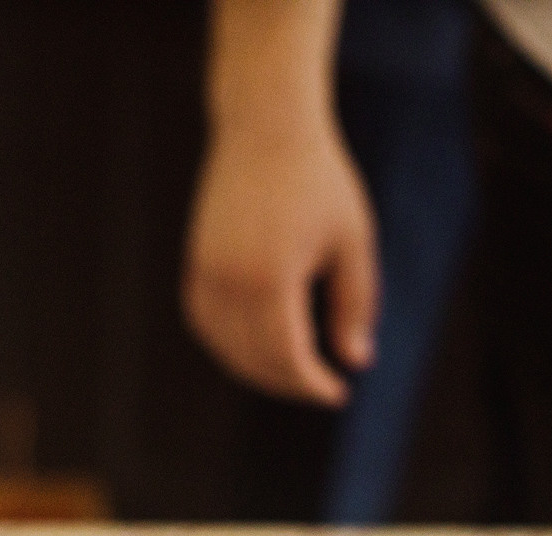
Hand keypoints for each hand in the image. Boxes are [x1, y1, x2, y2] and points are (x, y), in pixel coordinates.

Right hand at [184, 119, 376, 404]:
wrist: (266, 125)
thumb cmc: (319, 179)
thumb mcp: (352, 242)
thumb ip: (356, 305)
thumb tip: (355, 361)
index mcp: (271, 278)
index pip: (287, 357)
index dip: (313, 384)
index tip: (338, 393)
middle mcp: (229, 281)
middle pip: (254, 360)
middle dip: (289, 383)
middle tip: (322, 386)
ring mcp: (205, 272)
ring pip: (225, 347)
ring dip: (258, 368)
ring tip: (294, 371)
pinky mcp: (195, 262)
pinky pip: (206, 323)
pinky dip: (229, 344)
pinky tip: (257, 345)